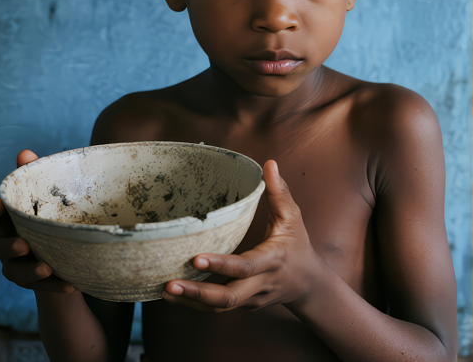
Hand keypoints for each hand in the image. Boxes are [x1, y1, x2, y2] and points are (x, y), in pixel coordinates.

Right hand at [0, 149, 74, 293]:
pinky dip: (55, 286)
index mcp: (5, 219)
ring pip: (13, 272)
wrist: (64, 244)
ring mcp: (15, 263)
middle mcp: (4, 242)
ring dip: (28, 271)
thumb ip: (34, 176)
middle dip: (7, 247)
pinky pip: (41, 287)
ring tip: (46, 268)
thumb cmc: (49, 212)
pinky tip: (72, 284)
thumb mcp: (47, 196)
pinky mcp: (33, 280)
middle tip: (23, 245)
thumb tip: (25, 153)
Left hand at [162, 160, 320, 312]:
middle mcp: (260, 283)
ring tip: (163, 290)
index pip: (244, 266)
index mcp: (272, 260)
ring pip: (219, 307)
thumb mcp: (294, 218)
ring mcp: (250, 298)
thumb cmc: (298, 246)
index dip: (220, 264)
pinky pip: (217, 307)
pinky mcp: (242, 305)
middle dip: (197, 293)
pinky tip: (173, 295)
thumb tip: (269, 164)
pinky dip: (194, 303)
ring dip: (190, 301)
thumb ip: (280, 192)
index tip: (196, 258)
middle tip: (169, 284)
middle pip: (228, 297)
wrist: (308, 284)